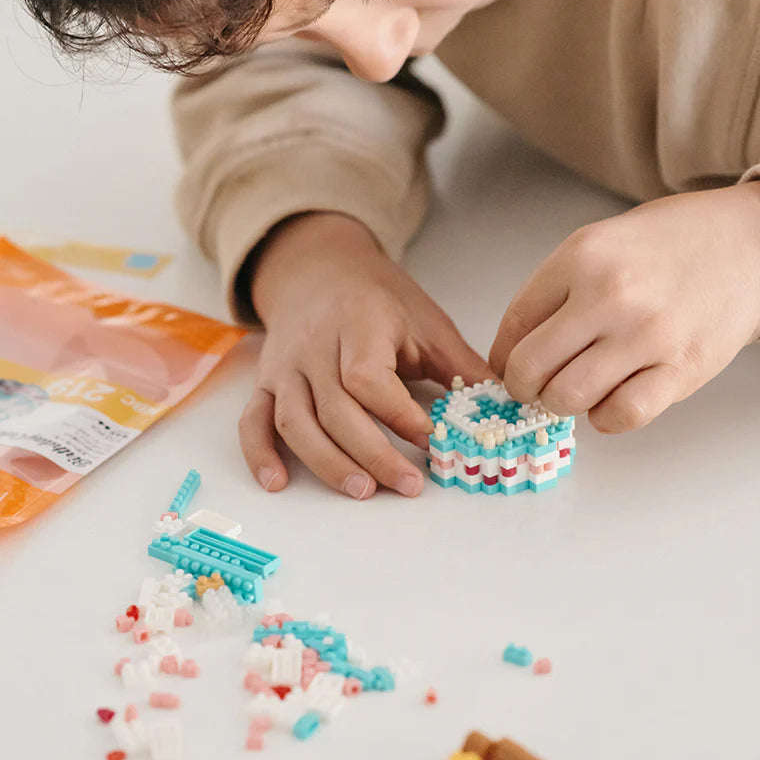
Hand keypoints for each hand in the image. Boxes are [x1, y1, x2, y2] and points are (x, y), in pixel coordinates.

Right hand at [241, 211, 491, 497]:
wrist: (319, 268)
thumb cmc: (377, 297)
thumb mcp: (425, 321)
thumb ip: (460, 366)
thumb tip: (505, 408)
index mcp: (358, 324)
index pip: (368, 378)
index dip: (398, 414)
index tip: (432, 440)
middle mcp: (314, 347)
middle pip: (333, 409)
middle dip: (371, 453)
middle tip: (408, 485)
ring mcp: (285, 367)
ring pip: (296, 422)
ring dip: (326, 462)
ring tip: (362, 491)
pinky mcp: (267, 382)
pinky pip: (254, 420)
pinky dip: (260, 453)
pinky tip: (278, 482)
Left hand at [489, 181, 759, 431]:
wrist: (748, 244)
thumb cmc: (665, 246)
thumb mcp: (596, 244)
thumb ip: (552, 292)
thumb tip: (511, 352)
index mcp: (581, 258)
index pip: (513, 325)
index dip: (502, 356)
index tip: (507, 365)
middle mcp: (609, 296)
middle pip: (529, 368)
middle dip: (522, 387)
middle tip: (534, 385)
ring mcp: (647, 335)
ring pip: (567, 398)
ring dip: (561, 403)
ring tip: (575, 388)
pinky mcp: (682, 370)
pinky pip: (620, 416)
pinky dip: (605, 418)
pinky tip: (610, 399)